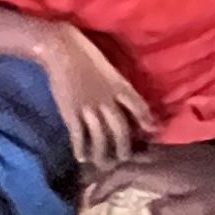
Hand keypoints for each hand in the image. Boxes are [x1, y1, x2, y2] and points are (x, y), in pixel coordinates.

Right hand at [32, 20, 153, 170]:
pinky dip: (80, 148)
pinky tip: (81, 157)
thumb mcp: (112, 71)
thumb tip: (134, 104)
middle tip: (124, 160)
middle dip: (124, 148)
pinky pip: (78, 135)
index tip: (151, 134)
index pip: (140, 108)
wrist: (62, 50)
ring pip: (100, 137)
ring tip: (103, 164)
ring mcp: (89, 108)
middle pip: (121, 130)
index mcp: (121, 87)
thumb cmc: (88, 57)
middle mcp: (108, 100)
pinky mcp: (71, 112)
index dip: (147, 122)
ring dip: (102, 153)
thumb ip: (123, 89)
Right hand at [91, 137, 214, 214]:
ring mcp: (172, 151)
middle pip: (124, 159)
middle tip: (90, 190)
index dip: (104, 185)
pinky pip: (148, 153)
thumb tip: (148, 211)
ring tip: (106, 180)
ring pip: (136, 154)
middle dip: (105, 173)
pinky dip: (135, 162)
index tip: (90, 199)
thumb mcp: (200, 209)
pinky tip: (137, 171)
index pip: (123, 173)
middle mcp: (162, 157)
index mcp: (162, 171)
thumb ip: (171, 212)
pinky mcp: (182, 150)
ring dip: (119, 164)